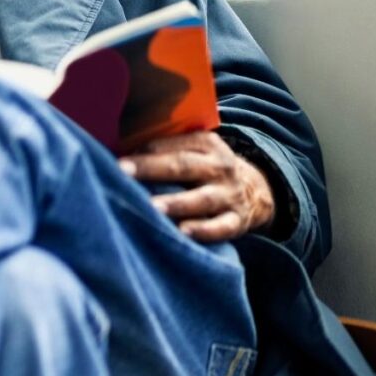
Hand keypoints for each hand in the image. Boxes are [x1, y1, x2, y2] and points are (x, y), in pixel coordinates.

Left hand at [118, 132, 274, 241]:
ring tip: (153, 208)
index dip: (144, 152)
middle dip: (151, 169)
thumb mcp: (196, 149)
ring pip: (202, 199)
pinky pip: (222, 227)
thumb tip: (119, 150)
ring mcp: (230, 194)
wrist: (257, 189)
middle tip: (122, 173)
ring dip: (176, 203)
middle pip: (183, 166)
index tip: (118, 161)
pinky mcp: (238, 220)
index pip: (172, 145)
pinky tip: (183, 232)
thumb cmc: (206, 169)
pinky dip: (204, 231)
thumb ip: (166, 149)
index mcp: (206, 144)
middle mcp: (219, 167)